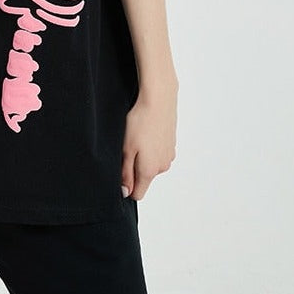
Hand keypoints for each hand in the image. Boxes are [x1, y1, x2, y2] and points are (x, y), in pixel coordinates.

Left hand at [121, 81, 177, 200]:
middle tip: (128, 147)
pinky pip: (158, 153)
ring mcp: (169, 156)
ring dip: (144, 156)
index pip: (138, 193)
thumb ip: (126, 173)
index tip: (121, 170)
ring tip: (138, 137)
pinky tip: (147, 132)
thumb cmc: (140, 122)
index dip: (127, 186)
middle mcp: (162, 167)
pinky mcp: (172, 145)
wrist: (158, 100)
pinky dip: (152, 146)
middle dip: (134, 167)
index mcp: (150, 171)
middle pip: (144, 178)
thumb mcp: (126, 149)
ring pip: (151, 164)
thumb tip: (125, 192)